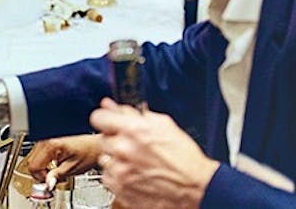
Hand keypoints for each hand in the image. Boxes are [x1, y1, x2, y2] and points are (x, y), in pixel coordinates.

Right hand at [27, 134, 103, 183]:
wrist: (95, 144)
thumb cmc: (89, 152)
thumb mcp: (73, 168)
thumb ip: (57, 175)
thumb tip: (48, 183)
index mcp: (51, 145)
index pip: (34, 166)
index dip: (41, 177)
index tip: (49, 182)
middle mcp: (46, 138)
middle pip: (32, 161)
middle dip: (41, 173)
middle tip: (54, 178)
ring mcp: (46, 137)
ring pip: (34, 157)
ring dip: (43, 167)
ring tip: (57, 170)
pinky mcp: (48, 138)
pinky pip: (39, 152)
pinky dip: (45, 160)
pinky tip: (56, 163)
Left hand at [91, 100, 218, 208]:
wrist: (196, 188)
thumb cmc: (184, 158)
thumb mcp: (163, 125)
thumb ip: (132, 113)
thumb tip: (112, 105)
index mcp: (134, 130)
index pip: (98, 117)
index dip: (105, 119)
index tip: (109, 122)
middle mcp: (123, 150)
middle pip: (102, 139)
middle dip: (114, 140)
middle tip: (131, 145)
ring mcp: (120, 172)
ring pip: (104, 160)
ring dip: (116, 159)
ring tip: (136, 162)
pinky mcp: (120, 190)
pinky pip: (108, 178)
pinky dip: (118, 177)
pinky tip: (135, 175)